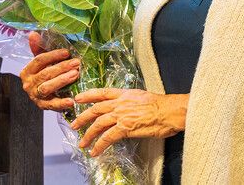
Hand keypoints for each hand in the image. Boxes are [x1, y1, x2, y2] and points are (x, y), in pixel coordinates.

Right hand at [19, 31, 79, 110]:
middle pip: (45, 74)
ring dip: (62, 80)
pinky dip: (62, 103)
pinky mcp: (43, 106)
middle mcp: (28, 84)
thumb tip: (33, 33)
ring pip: (47, 87)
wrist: (43, 95)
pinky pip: (52, 105)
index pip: (39, 60)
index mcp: (27, 71)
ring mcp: (35, 96)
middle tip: (76, 62)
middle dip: (62, 67)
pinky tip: (72, 100)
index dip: (53, 55)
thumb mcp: (41, 61)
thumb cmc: (44, 74)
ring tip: (75, 74)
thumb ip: (38, 49)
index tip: (67, 52)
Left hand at [71, 88, 188, 156]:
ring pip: (98, 124)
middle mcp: (120, 103)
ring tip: (82, 143)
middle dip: (83, 117)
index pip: (102, 92)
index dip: (88, 95)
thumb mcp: (143, 97)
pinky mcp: (125, 128)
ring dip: (88, 134)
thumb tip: (127, 108)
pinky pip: (108, 138)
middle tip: (74, 124)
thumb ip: (131, 101)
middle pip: (96, 109)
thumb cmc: (161, 105)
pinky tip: (95, 151)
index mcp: (125, 94)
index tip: (78, 98)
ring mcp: (121, 115)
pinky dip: (99, 145)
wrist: (169, 111)